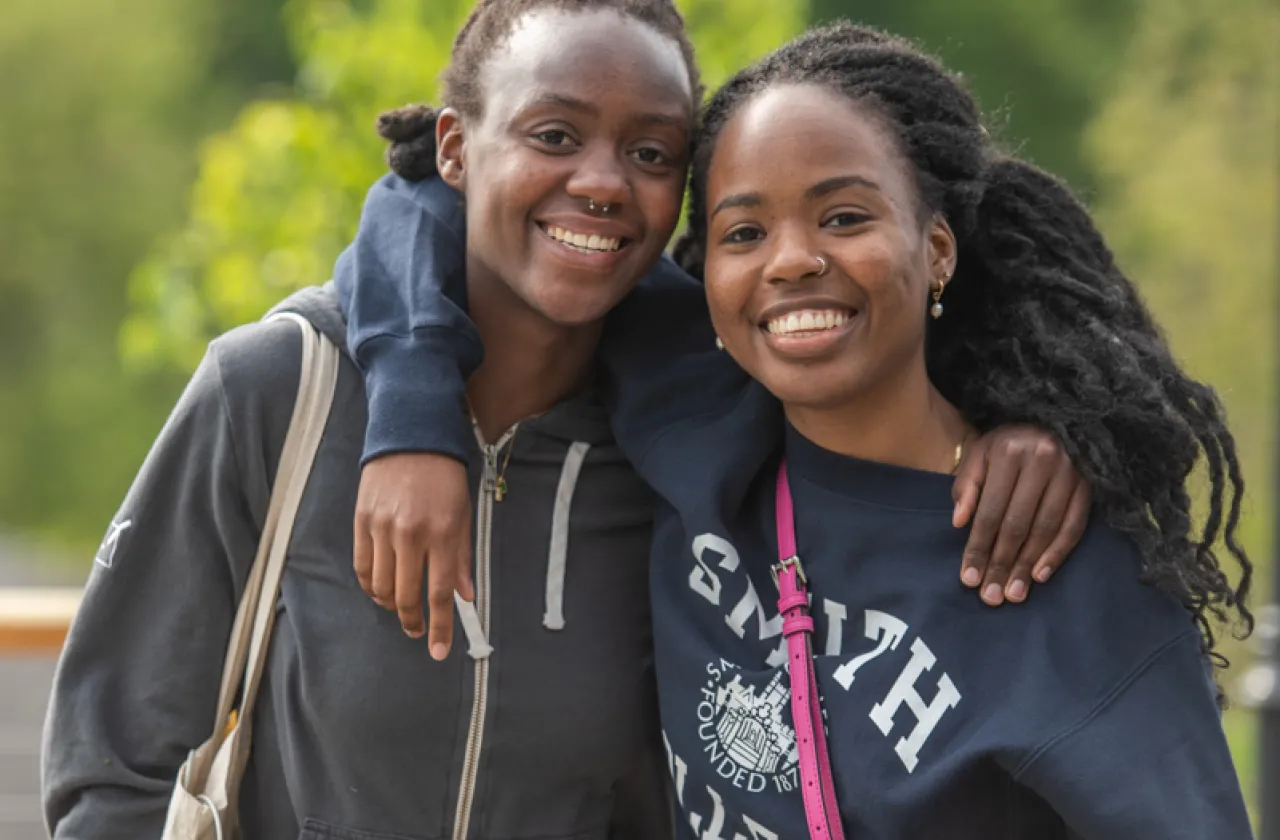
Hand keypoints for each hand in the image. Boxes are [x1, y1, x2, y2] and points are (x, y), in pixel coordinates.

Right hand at [353, 452, 473, 657]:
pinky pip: (363, 567)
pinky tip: (381, 589)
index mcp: (442, 532)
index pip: (440, 593)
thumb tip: (465, 595)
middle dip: (413, 622)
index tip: (439, 651)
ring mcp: (382, 528)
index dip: (441, 626)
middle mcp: (411, 533)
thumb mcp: (463, 513)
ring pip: (382, 586)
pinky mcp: (362, 521)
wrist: (410, 436)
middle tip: (418, 630)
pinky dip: (372, 586)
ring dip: (391, 605)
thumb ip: (462, 557)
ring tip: (400, 608)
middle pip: (407, 596)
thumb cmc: (444, 476)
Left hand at [951, 426, 1090, 605]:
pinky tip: (1042, 575)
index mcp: (1008, 451)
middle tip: (991, 596)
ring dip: (1029, 565)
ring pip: (1046, 529)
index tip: (967, 578)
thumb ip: (966, 485)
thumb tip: (959, 523)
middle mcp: (1041, 460)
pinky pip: (1074, 526)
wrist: (1055, 419)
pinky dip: (1058, 553)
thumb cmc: (1009, 442)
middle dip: (1001, 563)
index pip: (990, 511)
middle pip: (1017, 524)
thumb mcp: (980, 452)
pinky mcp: (1090, 485)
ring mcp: (1070, 473)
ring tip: (1014, 592)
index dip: (978, 547)